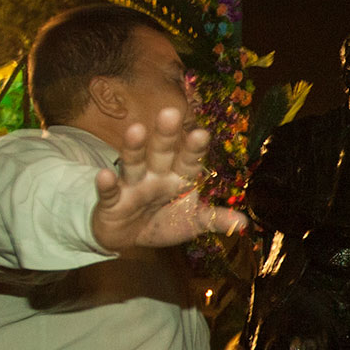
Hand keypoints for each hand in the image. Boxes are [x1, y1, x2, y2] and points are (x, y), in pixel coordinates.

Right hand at [92, 106, 247, 251]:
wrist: (128, 237)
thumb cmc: (163, 221)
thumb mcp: (191, 223)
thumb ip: (213, 219)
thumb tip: (244, 222)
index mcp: (178, 177)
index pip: (189, 160)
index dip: (194, 148)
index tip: (202, 133)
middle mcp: (156, 175)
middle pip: (161, 152)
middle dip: (166, 134)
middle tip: (171, 113)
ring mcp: (132, 185)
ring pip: (134, 163)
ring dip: (134, 147)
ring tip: (136, 130)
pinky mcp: (111, 200)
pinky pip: (109, 191)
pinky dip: (106, 184)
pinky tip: (104, 174)